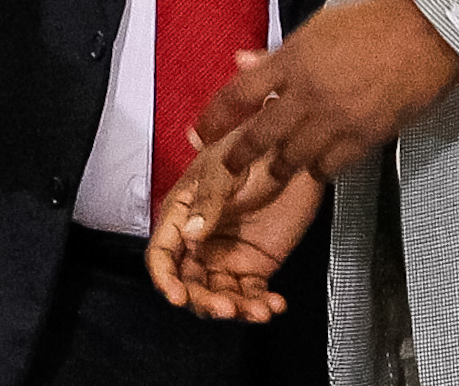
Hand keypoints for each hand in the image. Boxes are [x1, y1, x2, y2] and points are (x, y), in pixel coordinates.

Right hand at [147, 128, 322, 323]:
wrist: (296, 154)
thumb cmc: (254, 149)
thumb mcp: (225, 170)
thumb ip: (207, 202)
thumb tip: (191, 231)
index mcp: (183, 213)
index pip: (163, 253)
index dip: (165, 278)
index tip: (177, 295)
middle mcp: (201, 238)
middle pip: (190, 282)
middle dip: (205, 300)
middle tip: (226, 306)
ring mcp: (227, 253)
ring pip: (220, 293)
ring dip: (236, 308)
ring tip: (257, 309)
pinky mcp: (256, 264)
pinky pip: (252, 293)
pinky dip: (261, 305)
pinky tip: (272, 304)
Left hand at [188, 0, 458, 195]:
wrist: (426, 31)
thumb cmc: (371, 20)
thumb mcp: (316, 27)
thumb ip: (277, 53)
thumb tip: (241, 62)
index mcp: (291, 60)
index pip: (238, 94)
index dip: (214, 118)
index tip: (200, 134)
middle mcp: (308, 93)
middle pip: (260, 135)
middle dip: (239, 156)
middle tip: (228, 170)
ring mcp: (337, 117)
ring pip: (294, 156)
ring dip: (280, 167)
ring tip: (273, 172)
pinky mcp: (367, 135)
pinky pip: (332, 164)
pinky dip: (319, 169)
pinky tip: (315, 169)